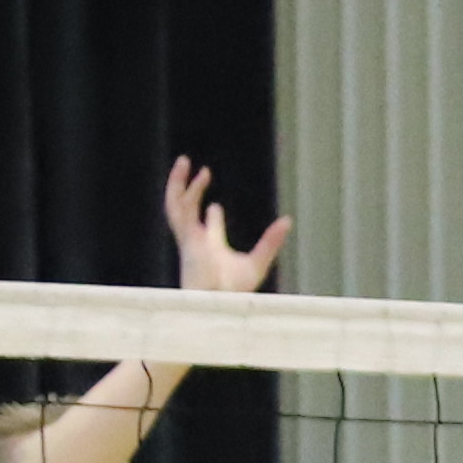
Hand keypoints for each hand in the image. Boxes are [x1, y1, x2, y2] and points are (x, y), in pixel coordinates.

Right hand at [162, 156, 289, 296]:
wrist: (218, 302)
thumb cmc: (235, 291)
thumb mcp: (258, 261)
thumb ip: (271, 241)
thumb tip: (287, 220)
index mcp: (210, 248)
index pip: (209, 229)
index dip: (212, 218)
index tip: (216, 207)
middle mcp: (195, 241)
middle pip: (183, 210)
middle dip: (185, 190)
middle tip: (194, 169)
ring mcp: (188, 238)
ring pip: (175, 204)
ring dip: (178, 182)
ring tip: (185, 161)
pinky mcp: (186, 236)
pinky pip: (184, 208)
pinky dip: (191, 191)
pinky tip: (202, 176)